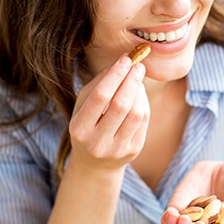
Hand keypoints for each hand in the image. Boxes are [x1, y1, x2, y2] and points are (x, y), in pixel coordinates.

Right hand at [66, 55, 149, 172]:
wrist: (95, 164)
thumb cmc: (87, 126)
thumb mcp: (83, 106)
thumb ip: (98, 83)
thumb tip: (121, 62)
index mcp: (79, 128)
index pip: (100, 97)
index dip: (115, 75)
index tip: (125, 59)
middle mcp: (97, 142)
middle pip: (121, 105)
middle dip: (131, 81)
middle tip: (138, 65)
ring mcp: (117, 149)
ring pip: (136, 113)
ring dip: (140, 91)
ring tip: (137, 79)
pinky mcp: (133, 150)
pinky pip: (144, 120)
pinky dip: (143, 102)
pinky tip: (139, 94)